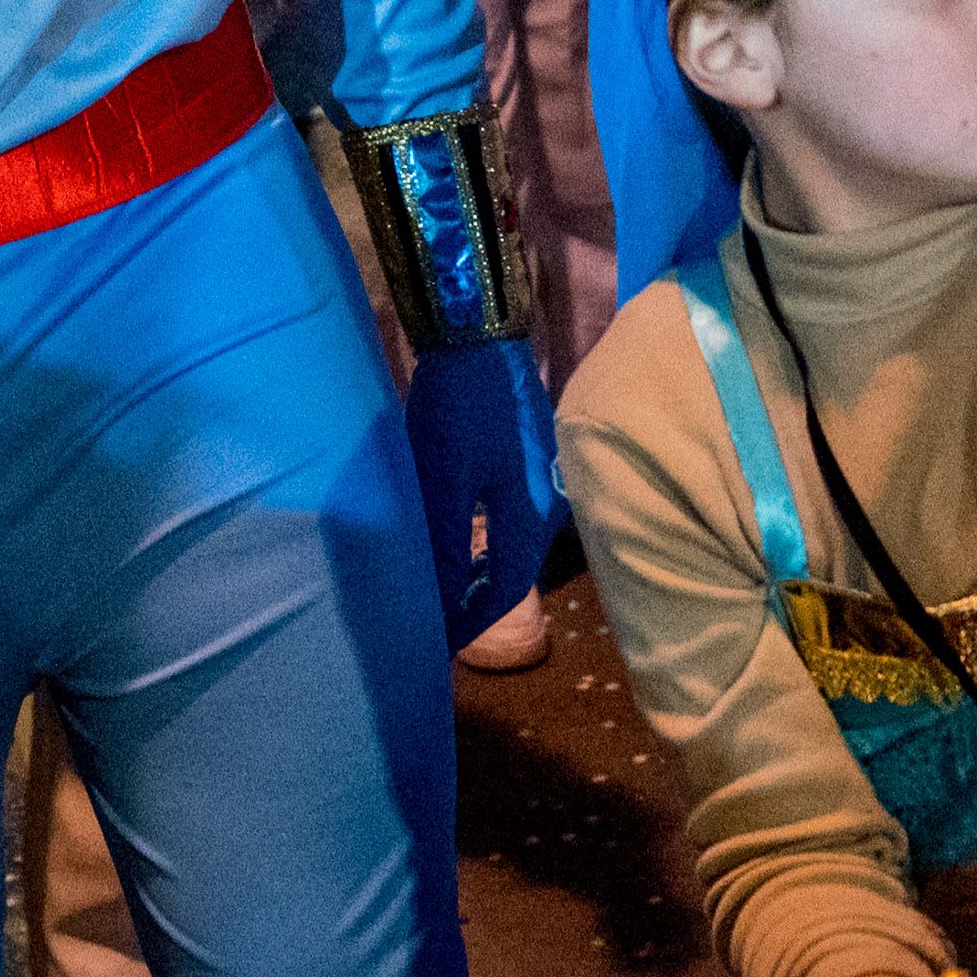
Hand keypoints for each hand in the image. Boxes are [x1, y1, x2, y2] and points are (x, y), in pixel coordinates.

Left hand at [401, 336, 564, 647]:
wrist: (480, 331)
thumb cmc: (460, 405)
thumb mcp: (444, 478)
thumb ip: (446, 544)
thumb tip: (439, 602)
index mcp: (530, 517)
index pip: (501, 592)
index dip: (466, 623)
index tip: (431, 645)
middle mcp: (546, 506)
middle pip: (509, 573)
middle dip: (470, 604)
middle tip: (430, 624)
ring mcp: (542, 481)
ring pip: (508, 546)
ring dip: (474, 573)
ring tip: (436, 591)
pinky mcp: (530, 461)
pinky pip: (507, 520)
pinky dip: (480, 543)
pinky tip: (455, 544)